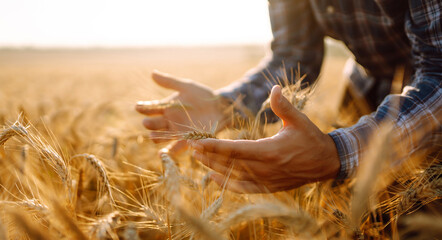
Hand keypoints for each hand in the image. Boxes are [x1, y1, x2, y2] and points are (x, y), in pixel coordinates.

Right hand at [136, 70, 226, 152]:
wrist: (221, 107)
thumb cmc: (203, 96)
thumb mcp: (186, 87)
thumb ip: (170, 82)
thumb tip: (152, 73)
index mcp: (166, 108)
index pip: (151, 108)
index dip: (143, 107)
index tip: (138, 107)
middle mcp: (169, 121)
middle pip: (155, 124)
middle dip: (149, 124)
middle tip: (147, 123)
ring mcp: (178, 132)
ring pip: (163, 137)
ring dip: (157, 137)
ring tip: (153, 136)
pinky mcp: (188, 140)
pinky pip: (177, 148)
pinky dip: (170, 151)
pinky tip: (163, 154)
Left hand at [190, 85, 339, 192]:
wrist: (327, 163)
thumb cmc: (311, 139)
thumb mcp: (299, 121)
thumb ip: (283, 106)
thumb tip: (273, 88)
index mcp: (269, 151)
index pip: (234, 149)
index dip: (213, 146)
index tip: (195, 142)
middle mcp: (265, 168)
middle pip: (229, 164)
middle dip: (208, 155)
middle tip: (190, 148)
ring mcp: (266, 180)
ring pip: (233, 176)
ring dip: (214, 168)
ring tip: (198, 159)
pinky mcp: (269, 187)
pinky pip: (243, 188)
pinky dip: (227, 185)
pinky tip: (214, 178)